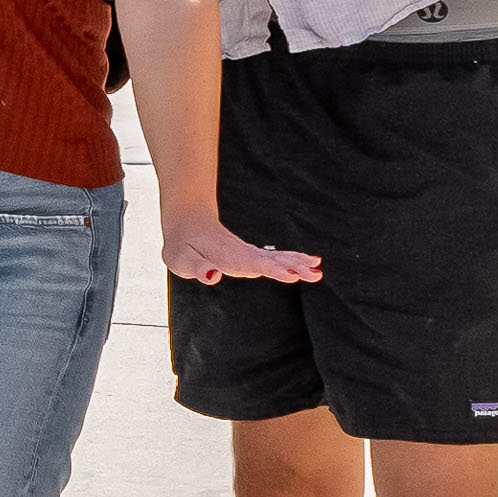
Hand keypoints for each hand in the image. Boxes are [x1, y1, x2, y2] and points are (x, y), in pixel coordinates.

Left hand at [165, 211, 319, 285]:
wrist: (187, 220)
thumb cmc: (181, 244)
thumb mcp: (179, 259)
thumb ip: (196, 268)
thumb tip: (214, 276)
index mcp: (226, 257)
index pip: (253, 265)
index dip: (273, 270)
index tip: (292, 275)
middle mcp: (241, 254)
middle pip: (271, 260)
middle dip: (294, 267)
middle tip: (316, 274)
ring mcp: (247, 253)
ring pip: (276, 257)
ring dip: (297, 263)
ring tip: (318, 270)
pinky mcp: (250, 254)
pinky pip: (273, 257)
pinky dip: (291, 259)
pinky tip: (307, 263)